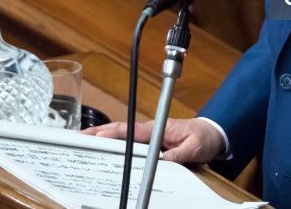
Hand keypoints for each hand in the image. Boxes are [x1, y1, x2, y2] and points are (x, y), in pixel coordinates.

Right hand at [83, 117, 224, 163]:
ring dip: (104, 141)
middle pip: (119, 133)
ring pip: (122, 139)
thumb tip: (162, 161)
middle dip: (98, 135)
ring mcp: (149, 138)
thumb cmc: (202, 137)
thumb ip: (177, 155)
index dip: (110, 133)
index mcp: (157, 128)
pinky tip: (106, 154)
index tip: (95, 137)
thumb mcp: (194, 148)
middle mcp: (150, 131)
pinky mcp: (151, 145)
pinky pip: (130, 146)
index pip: (129, 130)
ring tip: (84, 146)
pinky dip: (115, 147)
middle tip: (78, 140)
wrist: (212, 135)